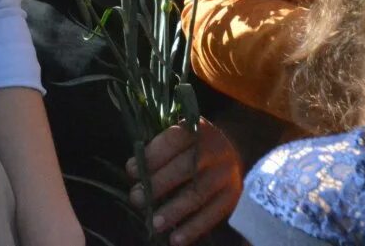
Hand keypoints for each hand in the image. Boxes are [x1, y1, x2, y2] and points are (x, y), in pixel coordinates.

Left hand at [126, 120, 242, 245]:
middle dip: (158, 185)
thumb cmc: (192, 146)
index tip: (132, 172)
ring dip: (174, 211)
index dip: (152, 155)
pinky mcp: (232, 197)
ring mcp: (225, 175)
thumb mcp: (179, 138)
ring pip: (198, 194)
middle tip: (136, 199)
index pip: (174, 139)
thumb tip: (134, 171)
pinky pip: (212, 215)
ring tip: (154, 224)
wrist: (232, 152)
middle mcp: (214, 150)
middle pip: (186, 168)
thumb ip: (158, 150)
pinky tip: (176, 240)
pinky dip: (193, 229)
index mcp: (197, 129)